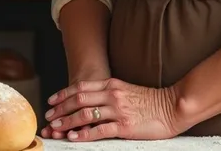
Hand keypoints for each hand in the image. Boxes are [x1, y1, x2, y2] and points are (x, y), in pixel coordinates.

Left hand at [41, 77, 182, 141]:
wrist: (172, 106)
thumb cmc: (151, 101)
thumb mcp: (127, 90)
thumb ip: (110, 93)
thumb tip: (92, 101)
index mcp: (113, 84)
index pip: (82, 86)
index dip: (64, 93)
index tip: (51, 100)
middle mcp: (113, 94)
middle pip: (79, 99)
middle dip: (60, 108)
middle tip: (48, 117)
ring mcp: (118, 110)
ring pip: (85, 114)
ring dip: (67, 121)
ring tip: (54, 128)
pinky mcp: (124, 126)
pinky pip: (99, 130)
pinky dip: (83, 134)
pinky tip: (73, 138)